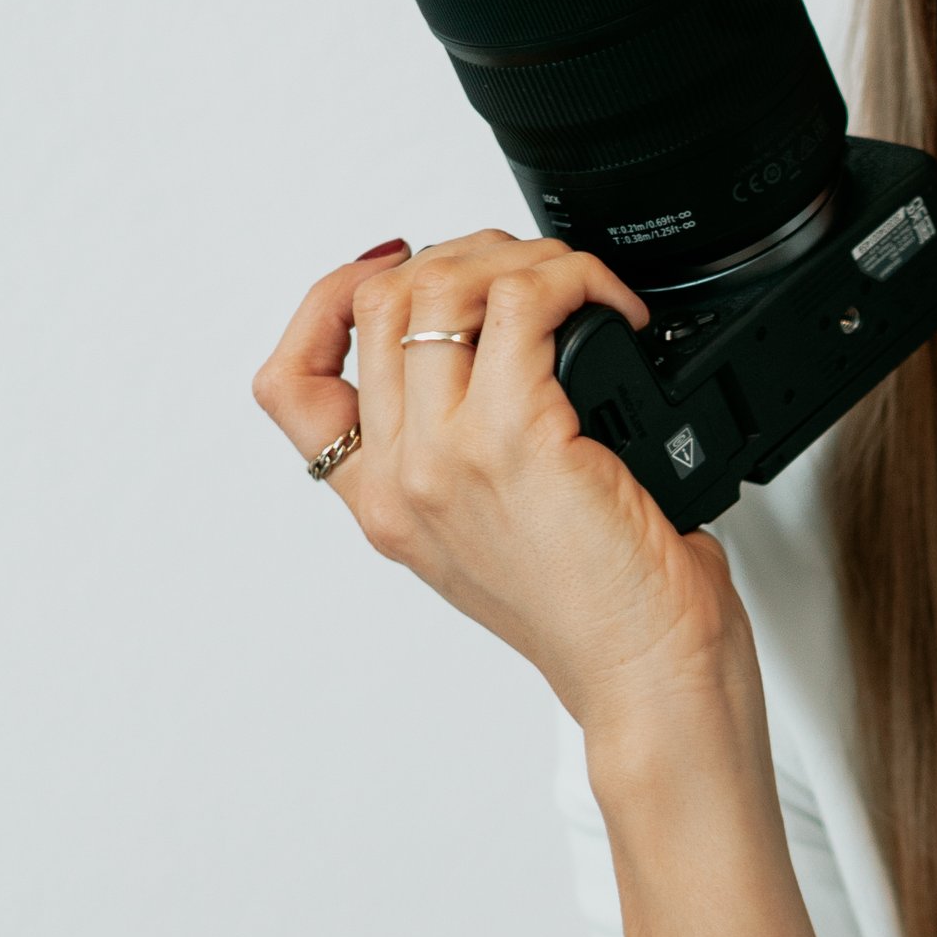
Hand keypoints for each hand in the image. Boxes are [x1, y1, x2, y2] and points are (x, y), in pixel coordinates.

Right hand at [253, 231, 758, 751]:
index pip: (289, 382)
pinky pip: (525, 301)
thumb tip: (501, 358)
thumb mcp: (499, 539)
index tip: (392, 267)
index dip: (326, 299)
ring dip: (518, 258)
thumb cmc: (605, 620)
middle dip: (457, 256)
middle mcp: (401, 481)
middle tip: (530, 274)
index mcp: (383, 504)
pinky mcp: (516, 439)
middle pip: (376, 302)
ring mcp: (448, 457)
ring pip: (440, 286)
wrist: (648, 680)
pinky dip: (575, 278)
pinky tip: (614, 308)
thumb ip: (466, 464)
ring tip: (577, 286)